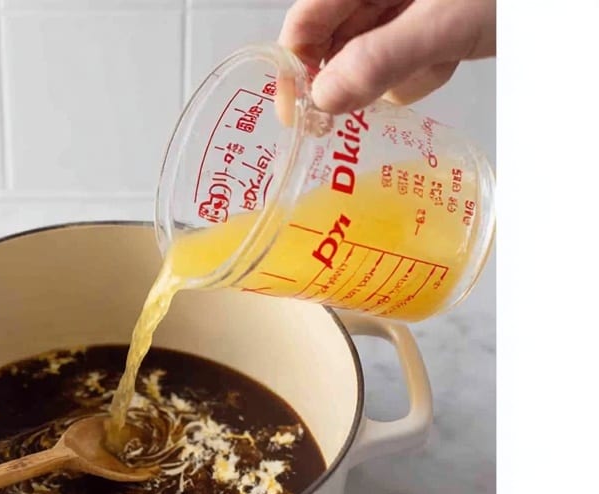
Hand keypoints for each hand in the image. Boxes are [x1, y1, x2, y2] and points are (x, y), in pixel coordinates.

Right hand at [279, 0, 495, 113]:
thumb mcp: (443, 23)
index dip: (297, 68)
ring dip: (398, 74)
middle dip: (355, 74)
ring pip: (371, 55)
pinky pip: (404, 56)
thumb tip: (323, 101)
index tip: (299, 117)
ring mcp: (404, 6)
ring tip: (438, 62)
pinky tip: (448, 59)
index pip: (306, 22)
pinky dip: (423, 68)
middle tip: (372, 103)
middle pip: (335, 41)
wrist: (562, 4)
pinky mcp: (428, 20)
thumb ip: (380, 60)